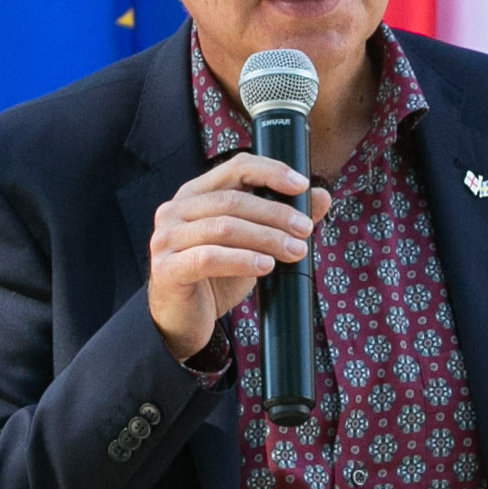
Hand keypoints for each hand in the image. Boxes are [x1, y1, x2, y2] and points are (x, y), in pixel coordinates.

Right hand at [144, 154, 330, 359]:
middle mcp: (175, 210)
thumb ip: (281, 221)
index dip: (271, 172)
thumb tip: (321, 197)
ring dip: (266, 238)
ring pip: (224, 228)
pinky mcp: (166, 268)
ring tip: (295, 251)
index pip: (236, 168)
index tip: (302, 186)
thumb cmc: (216, 278)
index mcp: (195, 194)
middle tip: (305, 230)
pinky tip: (266, 266)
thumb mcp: (252, 246)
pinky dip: (242, 260)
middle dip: (276, 214)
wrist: (184, 321)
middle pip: (232, 200)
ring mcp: (166, 238)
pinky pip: (208, 258)